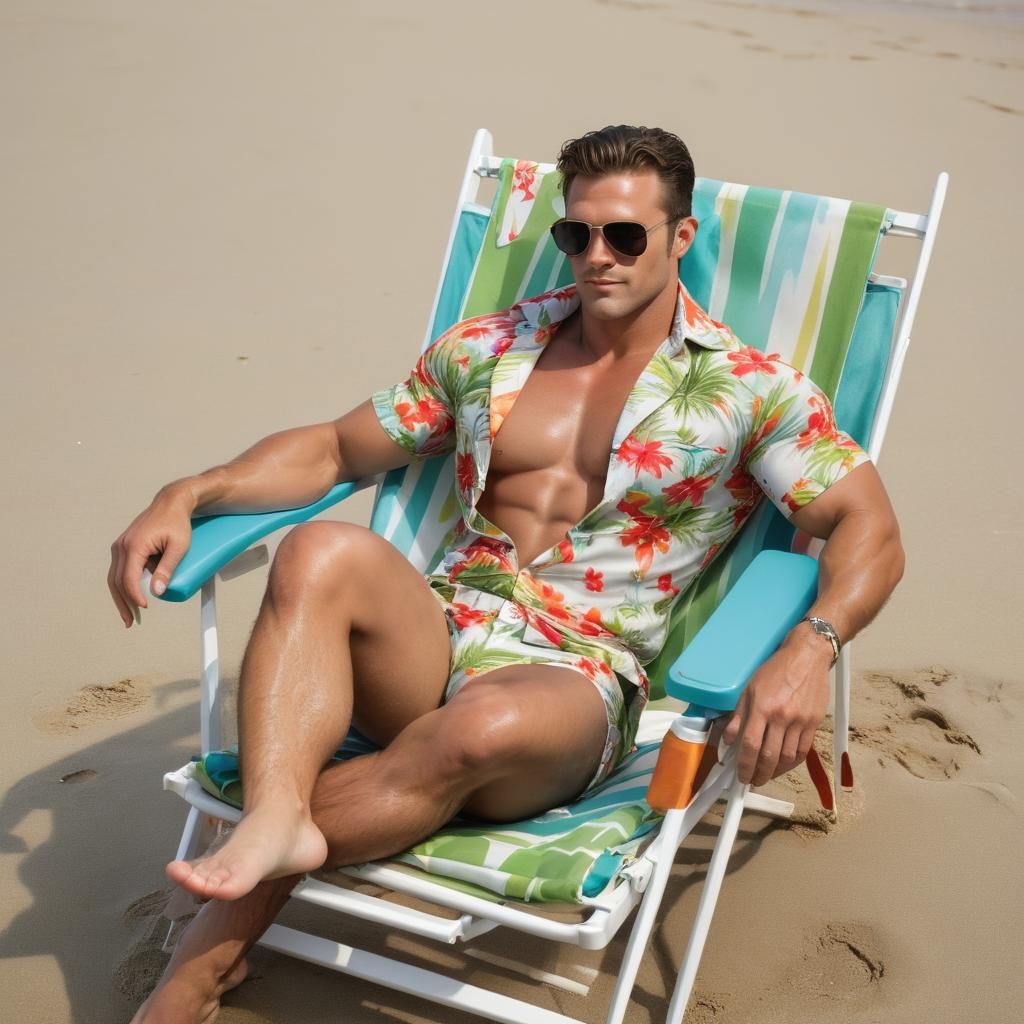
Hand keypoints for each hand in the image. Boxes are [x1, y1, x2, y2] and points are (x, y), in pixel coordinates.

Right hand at [108, 486, 193, 627]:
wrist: (171, 503)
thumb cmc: (177, 522)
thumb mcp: (179, 546)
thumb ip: (168, 568)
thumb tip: (157, 591)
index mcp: (134, 546)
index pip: (129, 578)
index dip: (134, 596)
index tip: (145, 607)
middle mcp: (122, 546)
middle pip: (116, 581)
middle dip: (123, 603)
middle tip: (131, 621)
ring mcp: (121, 545)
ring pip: (115, 577)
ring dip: (121, 597)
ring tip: (130, 615)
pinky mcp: (125, 546)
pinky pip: (120, 569)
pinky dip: (124, 585)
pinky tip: (132, 597)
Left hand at [721, 631, 832, 785]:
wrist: (807, 656)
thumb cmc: (775, 670)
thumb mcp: (749, 688)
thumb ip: (738, 716)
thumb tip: (727, 740)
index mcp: (762, 707)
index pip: (750, 745)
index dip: (744, 765)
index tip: (741, 775)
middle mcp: (781, 717)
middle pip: (769, 756)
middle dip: (758, 774)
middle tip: (752, 781)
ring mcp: (800, 721)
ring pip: (787, 758)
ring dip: (775, 772)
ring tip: (766, 775)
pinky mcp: (814, 723)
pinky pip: (803, 751)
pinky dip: (792, 763)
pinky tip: (783, 766)